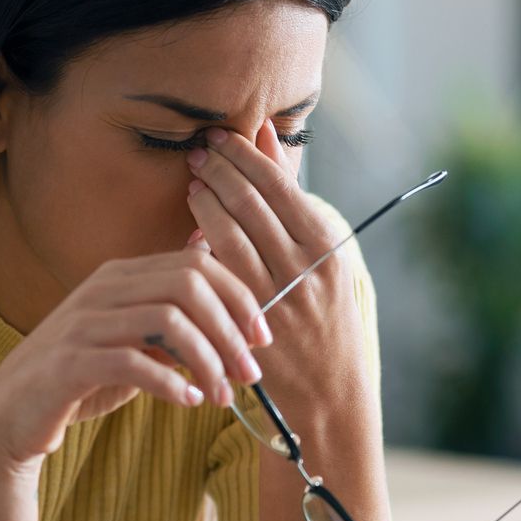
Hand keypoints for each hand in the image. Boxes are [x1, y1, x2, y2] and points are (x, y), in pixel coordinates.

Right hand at [0, 244, 272, 469]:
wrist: (12, 414)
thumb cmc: (82, 375)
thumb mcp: (132, 336)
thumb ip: (169, 308)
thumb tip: (212, 262)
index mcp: (121, 276)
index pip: (195, 265)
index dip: (238, 297)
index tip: (261, 338)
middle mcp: (103, 290)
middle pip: (187, 286)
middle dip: (230, 329)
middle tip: (251, 372)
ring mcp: (83, 324)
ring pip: (167, 321)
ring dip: (207, 360)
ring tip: (222, 394)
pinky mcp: (68, 364)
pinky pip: (131, 363)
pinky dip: (169, 383)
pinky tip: (187, 402)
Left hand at [183, 118, 368, 417]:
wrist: (330, 388)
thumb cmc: (325, 311)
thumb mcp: (323, 249)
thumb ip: (291, 194)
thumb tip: (265, 133)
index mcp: (326, 242)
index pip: (277, 182)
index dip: (241, 153)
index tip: (218, 137)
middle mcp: (305, 266)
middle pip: (250, 201)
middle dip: (218, 169)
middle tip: (197, 151)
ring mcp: (277, 293)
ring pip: (229, 232)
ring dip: (205, 200)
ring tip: (193, 181)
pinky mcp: (250, 317)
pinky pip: (218, 269)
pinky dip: (200, 242)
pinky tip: (190, 227)